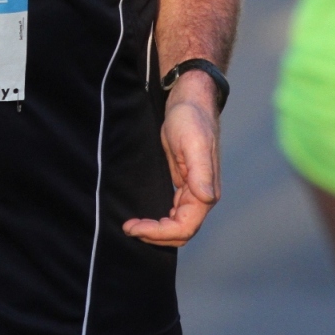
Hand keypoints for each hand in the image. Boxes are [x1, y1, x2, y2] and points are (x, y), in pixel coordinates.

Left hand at [123, 72, 220, 246]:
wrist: (188, 100)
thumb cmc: (191, 118)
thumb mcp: (193, 143)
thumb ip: (201, 172)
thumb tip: (206, 199)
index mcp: (205, 191)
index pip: (185, 227)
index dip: (160, 233)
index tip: (134, 227)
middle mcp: (202, 195)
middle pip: (180, 231)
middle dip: (155, 235)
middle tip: (128, 228)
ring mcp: (192, 190)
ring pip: (177, 224)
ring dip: (156, 230)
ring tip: (131, 226)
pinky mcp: (183, 183)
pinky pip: (173, 211)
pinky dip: (159, 219)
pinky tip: (143, 216)